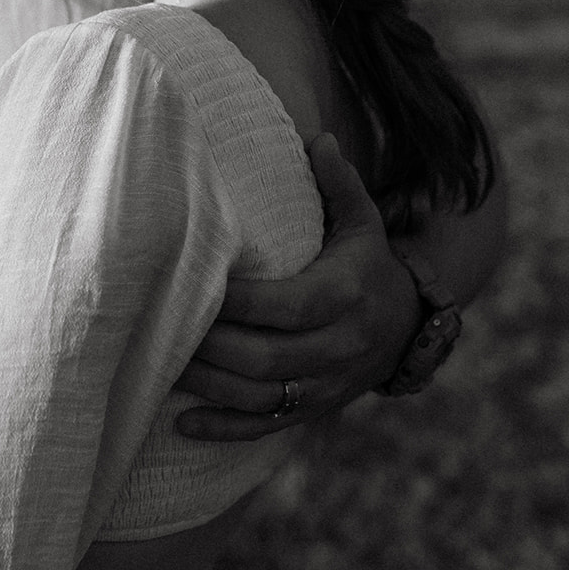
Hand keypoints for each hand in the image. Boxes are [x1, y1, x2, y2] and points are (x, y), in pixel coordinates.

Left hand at [175, 134, 418, 440]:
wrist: (407, 326)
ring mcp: (326, 385)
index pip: (289, 305)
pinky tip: (182, 422)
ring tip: (161, 365)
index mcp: (346, 296)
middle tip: (163, 326)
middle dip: (213, 346)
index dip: (240, 302)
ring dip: (209, 385)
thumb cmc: (367, 263)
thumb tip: (319, 140)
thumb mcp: (362, 220)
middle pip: (268, 356)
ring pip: (261, 396)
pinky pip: (266, 428)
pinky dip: (223, 429)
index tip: (198, 283)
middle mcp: (339, 347)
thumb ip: (339, 183)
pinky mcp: (313, 410)